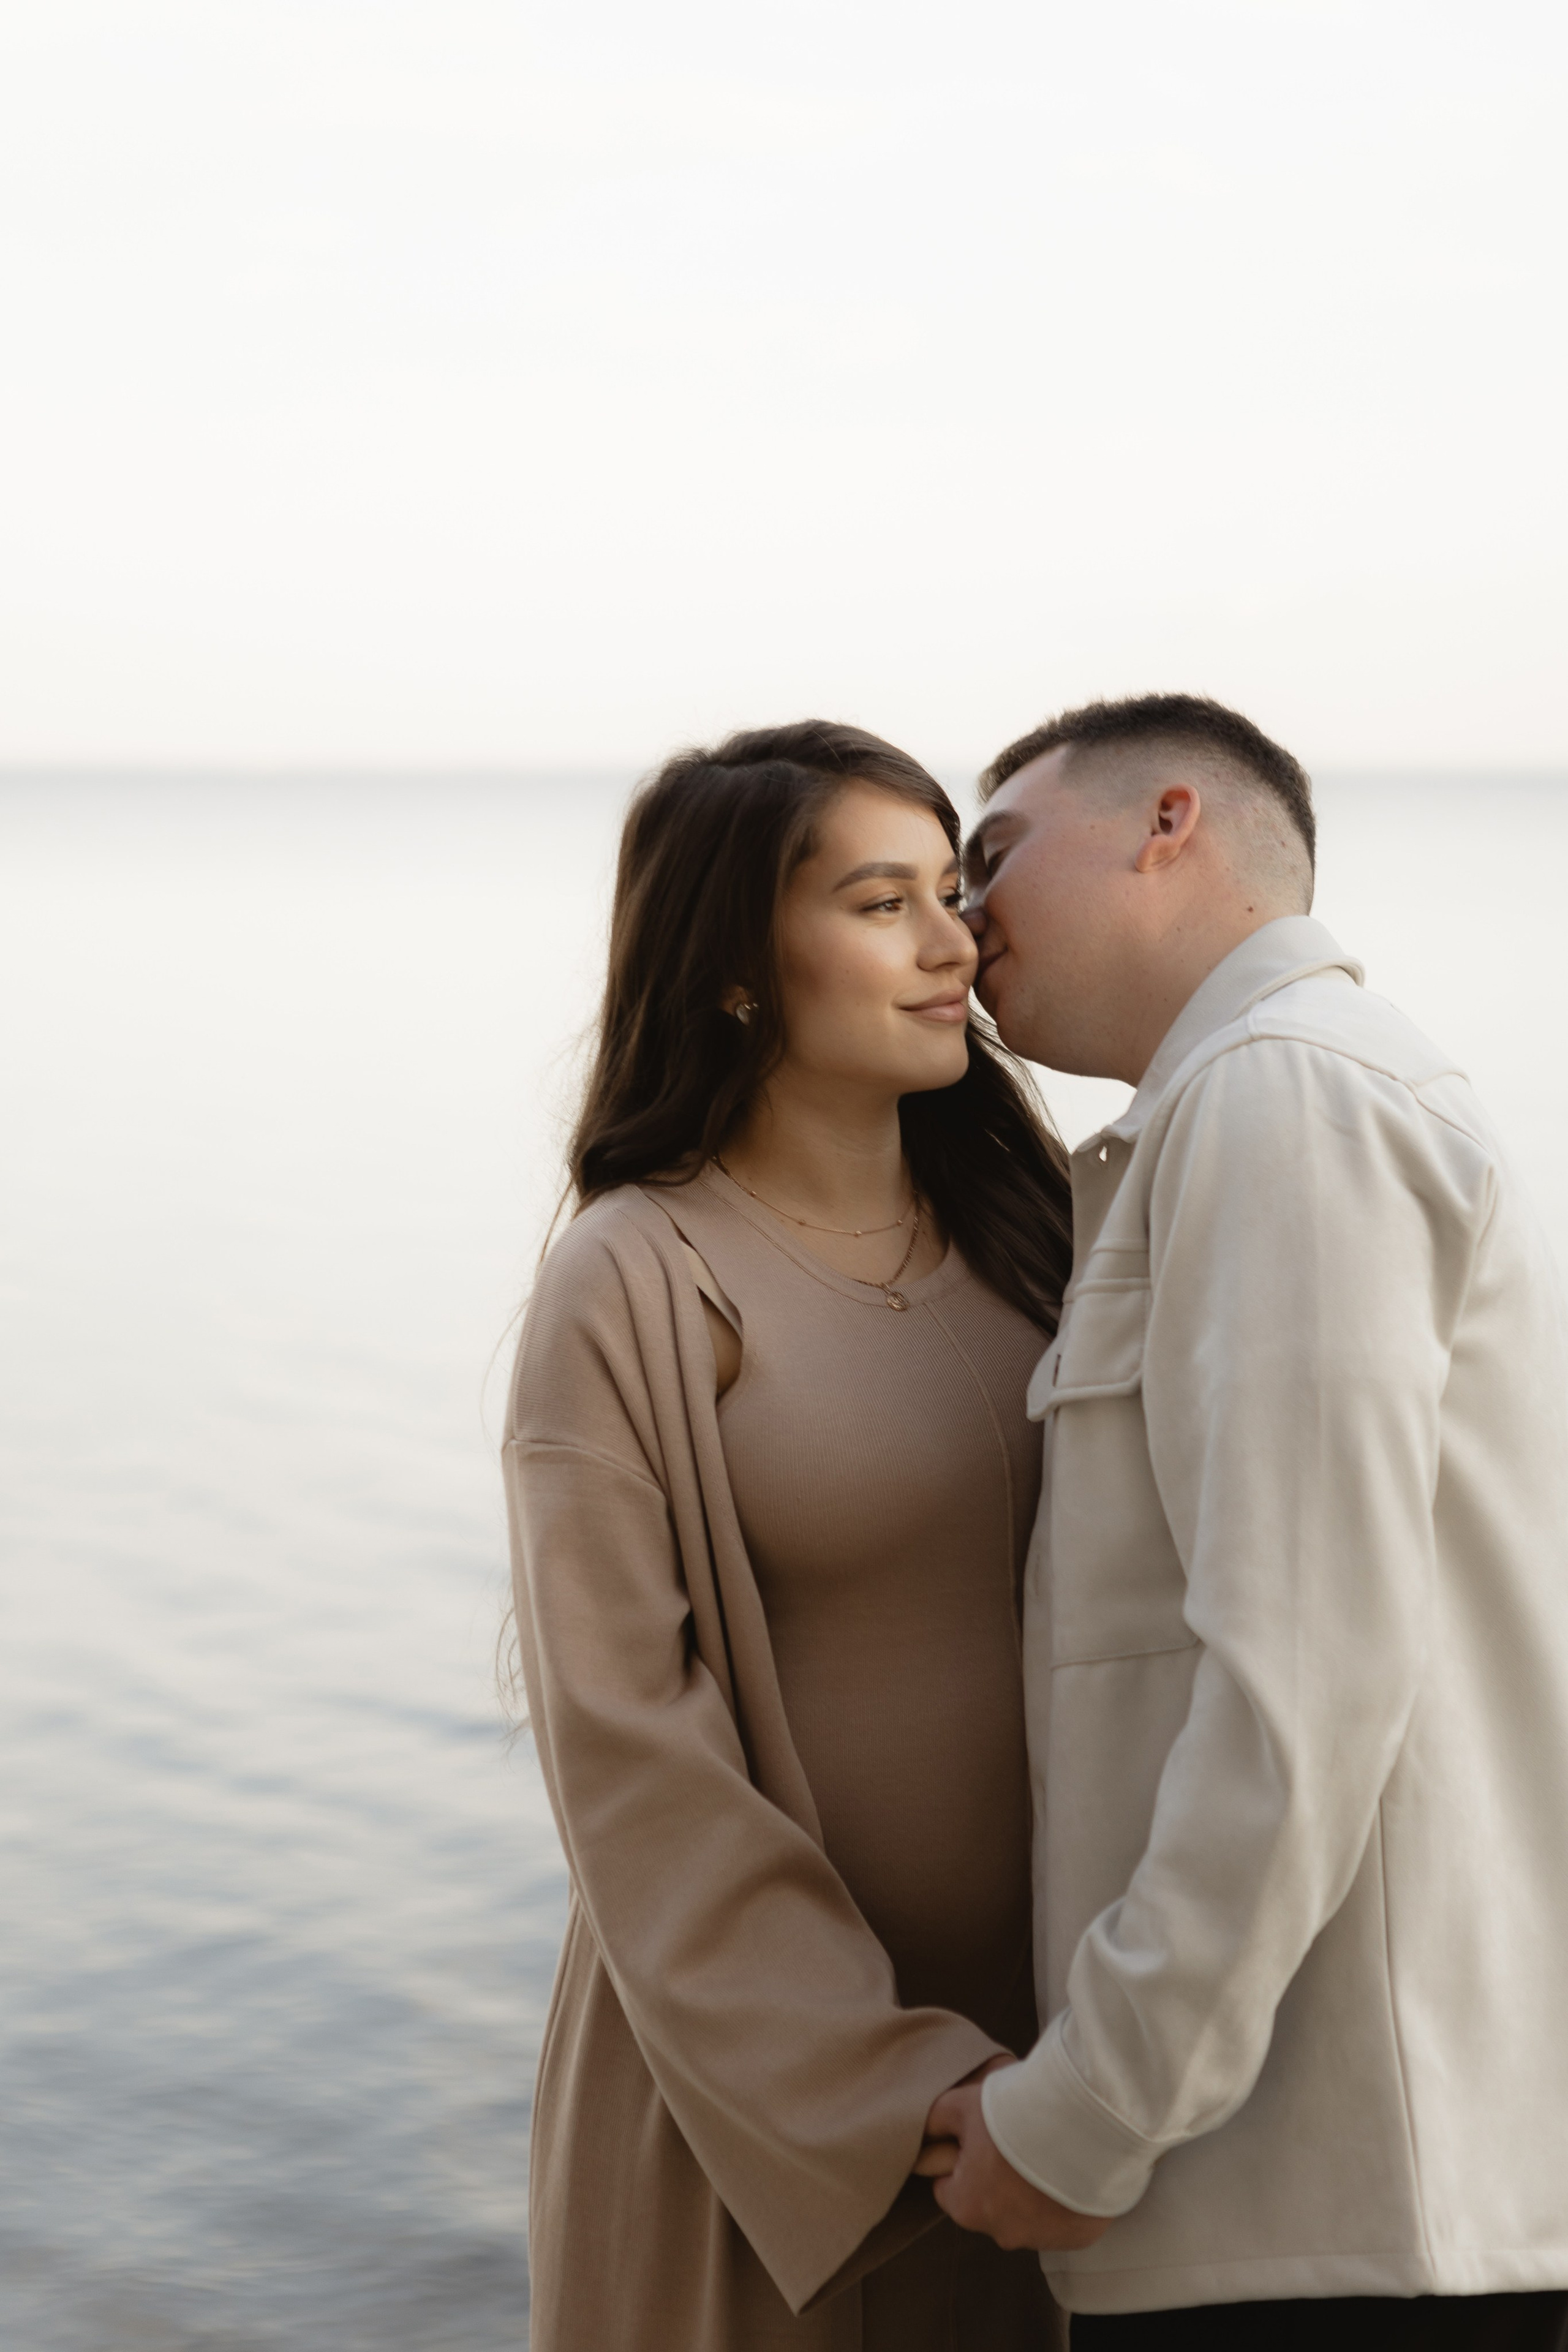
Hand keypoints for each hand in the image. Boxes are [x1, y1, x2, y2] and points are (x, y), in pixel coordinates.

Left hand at [912, 2070, 1113, 2252]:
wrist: (1082, 2124)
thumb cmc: (1015, 2114)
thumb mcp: (961, 2105)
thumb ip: (935, 2120)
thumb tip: (923, 2130)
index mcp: (966, 2206)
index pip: (950, 2187)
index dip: (962, 2160)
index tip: (982, 2140)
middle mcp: (1001, 2233)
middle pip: (989, 2204)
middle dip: (997, 2179)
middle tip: (1017, 2141)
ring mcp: (1042, 2239)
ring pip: (1027, 2215)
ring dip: (1032, 2191)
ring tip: (1047, 2151)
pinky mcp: (1076, 2238)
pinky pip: (1063, 2221)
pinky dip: (1063, 2200)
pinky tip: (1070, 2169)